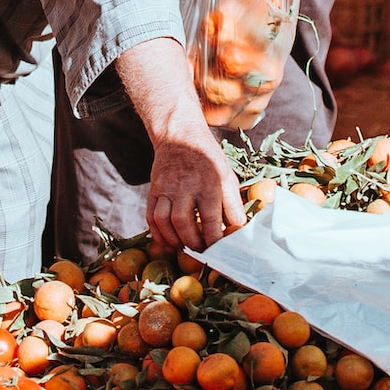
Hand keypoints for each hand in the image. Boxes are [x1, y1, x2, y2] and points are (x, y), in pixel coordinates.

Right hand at [109, 36, 248, 250]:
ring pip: (164, 220)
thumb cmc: (208, 160)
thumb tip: (238, 230)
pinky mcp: (154, 189)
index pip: (210, 217)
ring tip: (184, 249)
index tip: (218, 251)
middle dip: (192, 243)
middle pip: (183, 221)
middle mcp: (185, 185)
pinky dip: (157, 233)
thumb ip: (233, 204)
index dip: (214, 239)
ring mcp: (166, 188)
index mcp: (208, 182)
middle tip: (200, 253)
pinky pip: (151, 216)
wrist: (180, 136)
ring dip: (173, 240)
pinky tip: (167, 242)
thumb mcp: (227, 176)